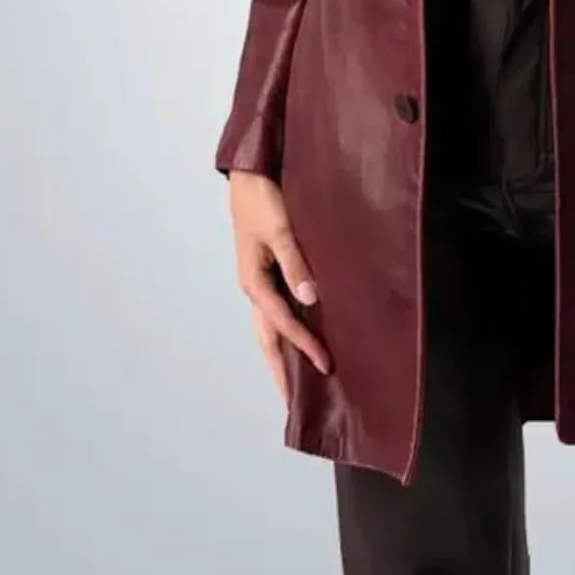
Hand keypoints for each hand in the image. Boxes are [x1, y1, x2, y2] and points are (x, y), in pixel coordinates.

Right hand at [227, 169, 330, 403]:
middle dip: (280, 368)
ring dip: (282, 351)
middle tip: (294, 401)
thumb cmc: (263, 198)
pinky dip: (285, 327)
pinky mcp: (267, 268)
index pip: (282, 324)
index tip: (325, 366)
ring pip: (269, 325)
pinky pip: (277, 307)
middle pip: (267, 337)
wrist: (250, 173)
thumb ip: (295, 262)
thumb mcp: (280, 229)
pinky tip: (301, 331)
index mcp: (254, 281)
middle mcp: (255, 286)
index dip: (304, 345)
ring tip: (295, 378)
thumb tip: (310, 298)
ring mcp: (259, 279)